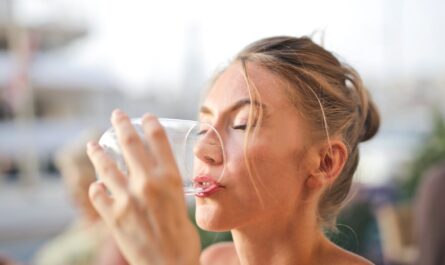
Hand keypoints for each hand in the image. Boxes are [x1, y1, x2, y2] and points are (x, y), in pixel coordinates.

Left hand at [87, 110, 200, 264]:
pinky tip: (97, 185)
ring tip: (91, 146)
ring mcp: (127, 198)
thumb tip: (157, 180)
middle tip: (116, 116)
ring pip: (106, 165)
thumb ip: (168, 189)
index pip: (158, 139)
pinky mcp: (112, 216)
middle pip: (130, 143)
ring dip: (97, 152)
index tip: (145, 117)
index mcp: (171, 179)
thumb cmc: (182, 239)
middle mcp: (148, 183)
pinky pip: (97, 193)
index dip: (150, 123)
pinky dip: (96, 188)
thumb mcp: (183, 205)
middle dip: (121, 124)